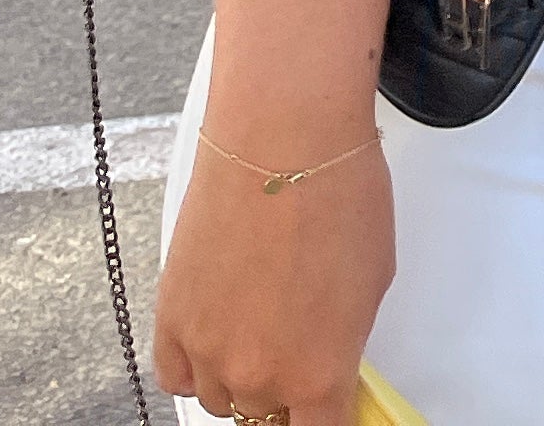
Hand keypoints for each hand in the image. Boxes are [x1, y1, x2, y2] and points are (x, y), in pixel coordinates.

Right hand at [152, 133, 392, 425]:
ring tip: (264, 330)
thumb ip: (345, 341)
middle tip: (302, 350)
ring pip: (223, 398)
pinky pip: (177, 376)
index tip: (330, 410)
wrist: (282, 144)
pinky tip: (218, 339)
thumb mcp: (373, 282)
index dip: (326, 420)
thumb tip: (333, 363)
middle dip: (288, 392)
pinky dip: (197, 366)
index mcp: (317, 372)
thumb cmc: (339, 196)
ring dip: (242, 378)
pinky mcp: (170, 320)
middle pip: (268, 416)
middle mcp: (256, 374)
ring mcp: (207, 351)